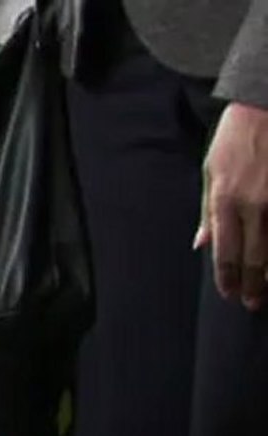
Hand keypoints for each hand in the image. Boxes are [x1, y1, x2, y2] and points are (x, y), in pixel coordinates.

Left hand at [196, 102, 267, 309]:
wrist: (267, 104)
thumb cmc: (236, 137)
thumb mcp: (211, 170)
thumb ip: (207, 211)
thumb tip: (202, 245)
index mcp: (225, 199)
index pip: (226, 251)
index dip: (227, 277)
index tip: (229, 294)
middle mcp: (254, 204)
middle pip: (254, 257)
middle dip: (252, 284)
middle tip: (252, 303)